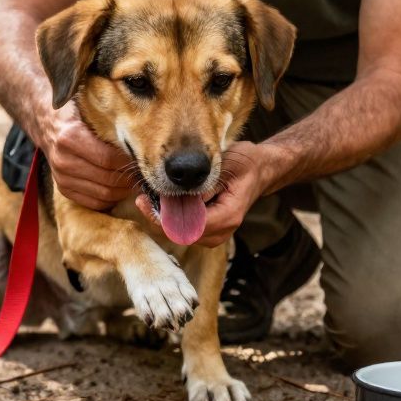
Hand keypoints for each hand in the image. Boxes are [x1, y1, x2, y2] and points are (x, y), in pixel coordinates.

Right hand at [41, 103, 133, 209]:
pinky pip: (93, 203)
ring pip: (103, 194)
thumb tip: (139, 143)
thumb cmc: (75, 117)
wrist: (48, 126)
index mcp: (70, 138)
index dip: (127, 162)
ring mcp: (62, 178)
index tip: (140, 160)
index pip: (108, 158)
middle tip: (140, 174)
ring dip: (122, 191)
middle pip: (107, 179)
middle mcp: (63, 160)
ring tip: (132, 182)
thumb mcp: (89, 113)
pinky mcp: (63, 189)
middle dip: (128, 179)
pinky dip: (110, 200)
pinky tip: (118, 189)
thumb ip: (109, 127)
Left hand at [136, 141, 281, 247]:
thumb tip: (180, 196)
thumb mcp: (226, 165)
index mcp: (227, 217)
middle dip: (158, 219)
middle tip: (141, 198)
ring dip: (162, 218)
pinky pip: (184, 230)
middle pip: (180, 235)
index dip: (162, 218)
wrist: (259, 171)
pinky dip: (170, 218)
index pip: (187, 228)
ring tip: (148, 197)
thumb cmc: (244, 164)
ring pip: (179, 234)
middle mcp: (221, 232)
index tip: (144, 201)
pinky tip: (161, 202)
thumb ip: (204, 184)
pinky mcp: (208, 232)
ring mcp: (215, 235)